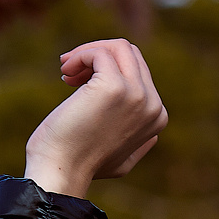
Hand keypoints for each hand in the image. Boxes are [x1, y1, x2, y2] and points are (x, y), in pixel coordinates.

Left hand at [23, 39, 168, 198]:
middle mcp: (152, 104)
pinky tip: (66, 71)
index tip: (77, 82)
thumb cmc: (81, 167)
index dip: (106, 69)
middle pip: (130, 54)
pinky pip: (100, 53)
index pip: (138, 70)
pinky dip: (80, 55)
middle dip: (97, 55)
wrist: (61, 171)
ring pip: (119, 47)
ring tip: (67, 68)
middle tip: (69, 72)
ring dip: (88, 51)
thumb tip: (151, 137)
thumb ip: (139, 146)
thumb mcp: (122, 160)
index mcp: (156, 116)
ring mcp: (136, 94)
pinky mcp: (114, 87)